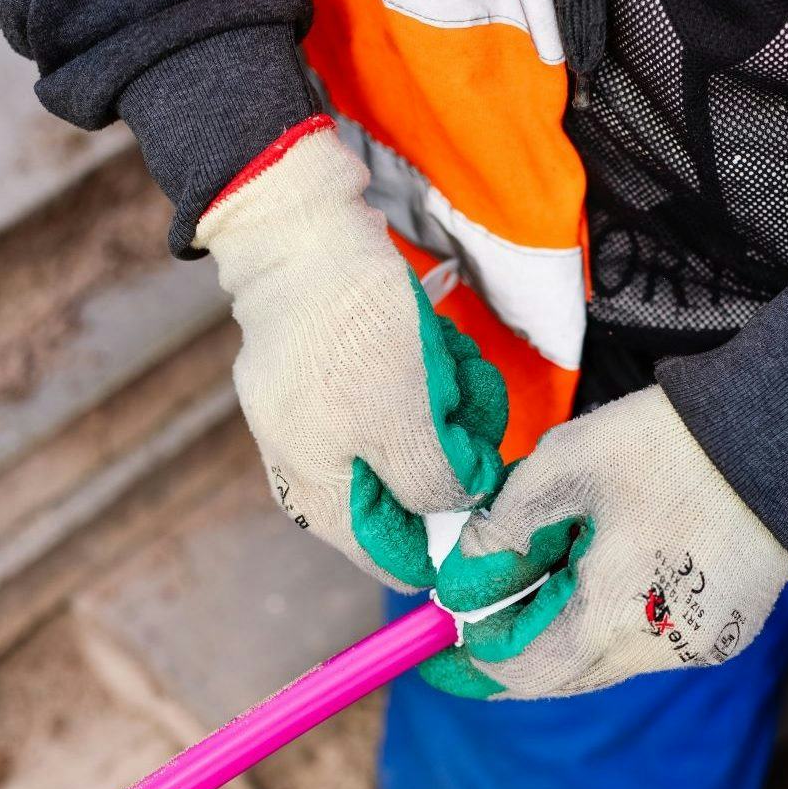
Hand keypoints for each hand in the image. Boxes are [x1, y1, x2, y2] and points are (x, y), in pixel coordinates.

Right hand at [194, 118, 506, 590]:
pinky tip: (434, 342)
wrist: (299, 228)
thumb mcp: (404, 421)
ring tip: (448, 361)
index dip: (451, 538)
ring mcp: (323, 420)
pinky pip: (401, 399)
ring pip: (416, 443)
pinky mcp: (339, 374)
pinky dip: (430, 376)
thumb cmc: (350, 328)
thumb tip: (460, 510)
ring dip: (449, 406)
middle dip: (453, 454)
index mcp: (319, 497)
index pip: (396, 561)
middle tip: (464, 408)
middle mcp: (314, 470)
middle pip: (412, 497)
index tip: (488, 491)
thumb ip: (435, 485)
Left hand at [426, 387, 787, 697]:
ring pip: (606, 663)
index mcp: (612, 617)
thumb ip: (501, 528)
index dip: (474, 659)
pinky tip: (602, 576)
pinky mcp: (727, 631)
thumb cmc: (666, 444)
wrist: (779, 433)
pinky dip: (612, 623)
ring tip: (542, 583)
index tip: (442, 639)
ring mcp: (699, 646)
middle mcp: (658, 651)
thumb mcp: (563, 467)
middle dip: (516, 651)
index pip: (522, 671)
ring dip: (565, 635)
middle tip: (477, 623)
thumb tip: (462, 576)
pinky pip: (649, 645)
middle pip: (564, 677)